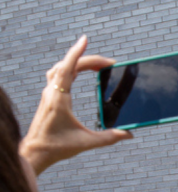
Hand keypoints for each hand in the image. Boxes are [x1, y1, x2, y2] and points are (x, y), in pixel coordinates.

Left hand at [19, 35, 131, 174]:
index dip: (77, 53)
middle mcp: (51, 93)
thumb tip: (129, 134)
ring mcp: (48, 94)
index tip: (85, 40)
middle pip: (67, 66)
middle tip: (108, 63)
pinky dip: (69, 69)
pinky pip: (58, 76)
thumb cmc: (57, 147)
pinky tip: (78, 73)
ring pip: (60, 69)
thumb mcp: (87, 142)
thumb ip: (109, 138)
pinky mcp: (49, 98)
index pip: (67, 68)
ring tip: (94, 64)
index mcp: (59, 98)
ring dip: (76, 62)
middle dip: (87, 60)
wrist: (35, 152)